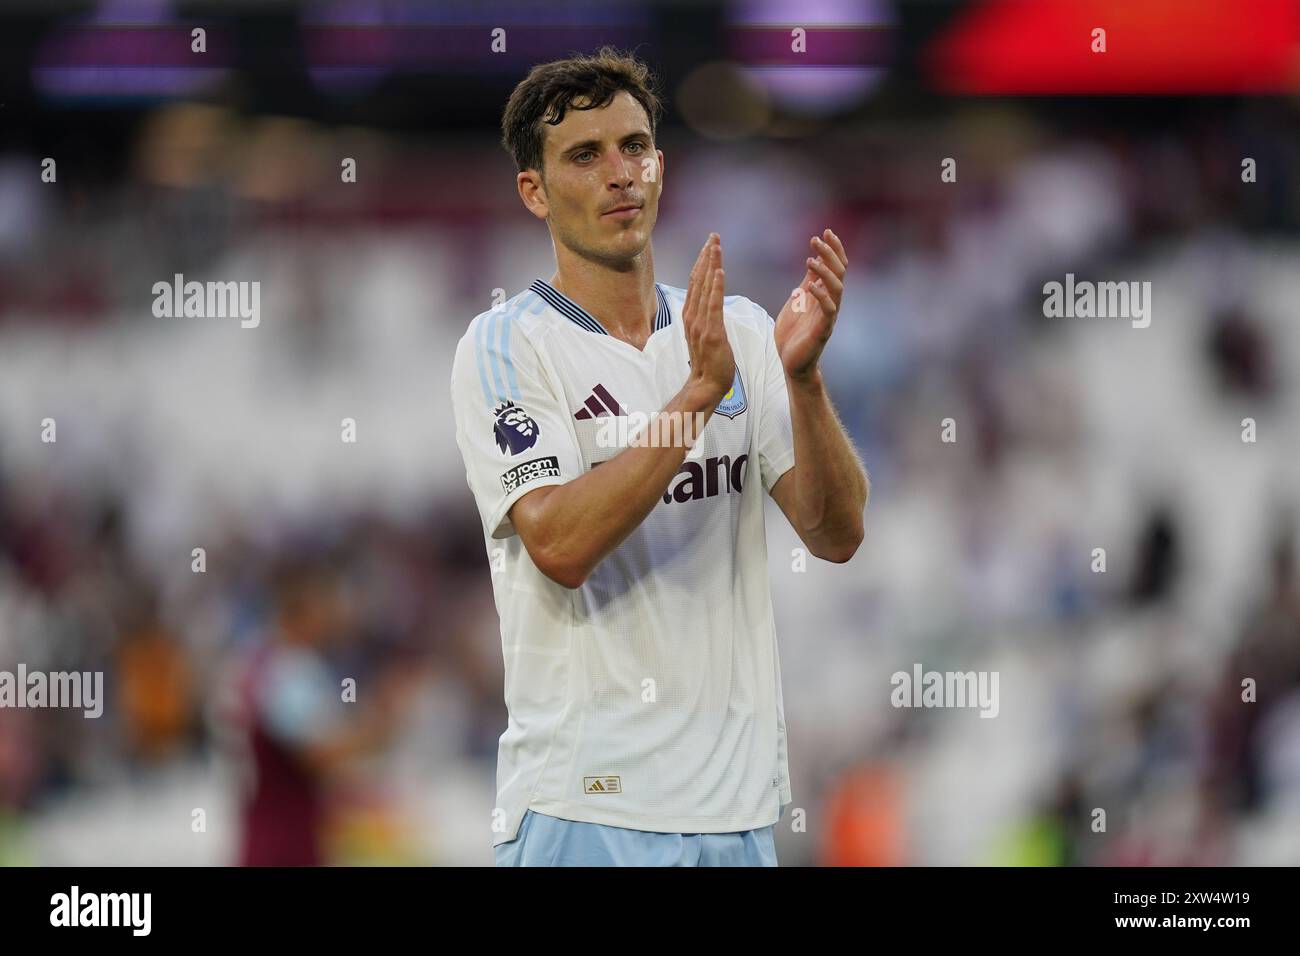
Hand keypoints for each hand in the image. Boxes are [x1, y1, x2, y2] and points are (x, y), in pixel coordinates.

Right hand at [682, 233, 735, 401]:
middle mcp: (692, 316)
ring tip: (716, 245)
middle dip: (706, 256)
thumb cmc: (709, 362)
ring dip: (711, 264)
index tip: (710, 244)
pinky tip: (719, 271)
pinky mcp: (712, 333)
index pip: (696, 282)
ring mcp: (700, 324)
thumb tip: (706, 302)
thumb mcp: (704, 334)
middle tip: (714, 236)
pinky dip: (715, 287)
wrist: (707, 385)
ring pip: (705, 288)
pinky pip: (713, 306)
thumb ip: (704, 316)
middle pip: (698, 279)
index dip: (702, 261)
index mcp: (691, 315)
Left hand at [775, 229, 846, 382]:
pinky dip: (822, 296)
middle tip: (817, 239)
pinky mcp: (822, 330)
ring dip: (825, 272)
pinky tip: (812, 286)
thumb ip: (807, 284)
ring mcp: (828, 316)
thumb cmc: (794, 333)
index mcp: (824, 294)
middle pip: (839, 273)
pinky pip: (828, 311)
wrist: (790, 362)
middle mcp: (831, 303)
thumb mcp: (798, 301)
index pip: (835, 267)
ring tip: (811, 259)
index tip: (825, 231)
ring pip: (836, 289)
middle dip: (830, 254)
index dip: (833, 249)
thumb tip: (813, 261)